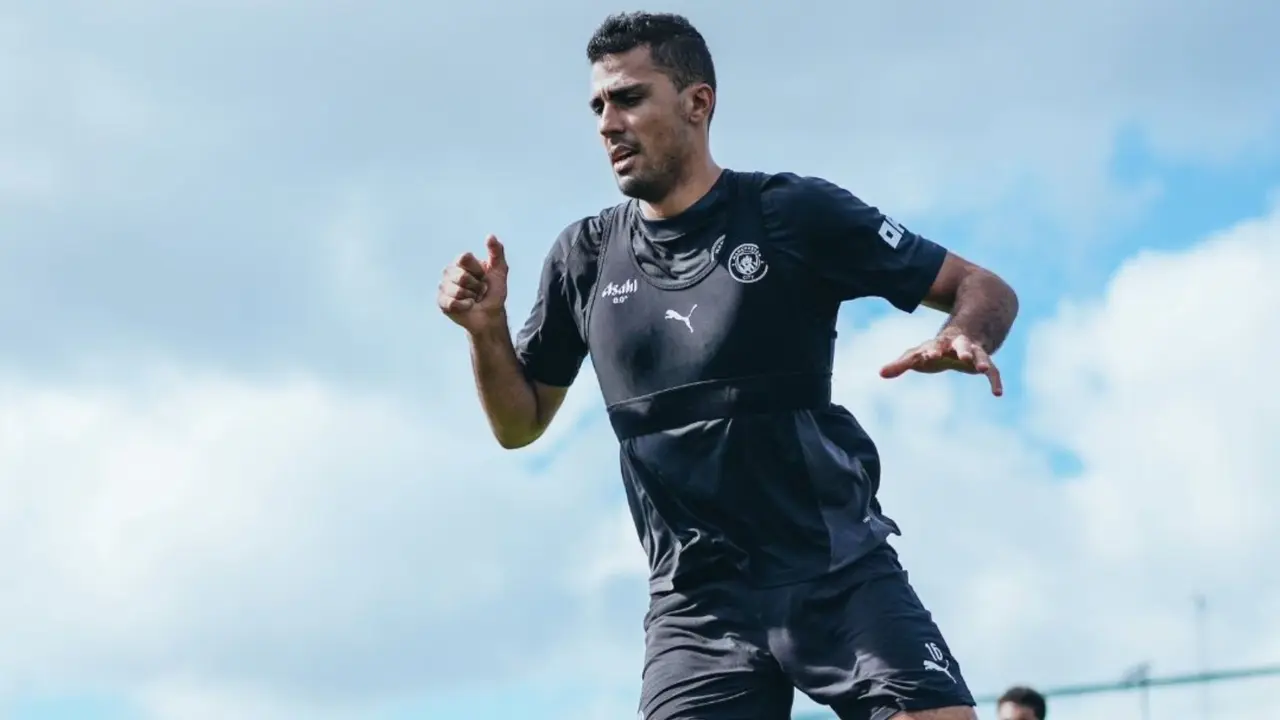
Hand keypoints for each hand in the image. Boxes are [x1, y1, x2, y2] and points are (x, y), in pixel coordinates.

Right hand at [438, 234, 508, 331]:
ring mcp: (443, 287)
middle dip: (476, 286)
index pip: (464, 258)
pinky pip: (451, 303)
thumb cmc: (494, 291)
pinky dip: (464, 306)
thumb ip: (497, 252)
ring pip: (457, 291)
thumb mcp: (499, 270)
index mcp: (461, 262)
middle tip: (479, 290)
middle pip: (461, 276)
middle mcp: (449, 272)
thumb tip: (490, 236)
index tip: (483, 276)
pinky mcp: (442, 302)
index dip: (477, 270)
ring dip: (471, 297)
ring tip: (473, 298)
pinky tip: (466, 306)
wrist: (491, 314)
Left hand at [880, 330, 1003, 395]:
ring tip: (981, 370)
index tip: (928, 356)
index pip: (935, 346)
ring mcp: (974, 352)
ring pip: (980, 354)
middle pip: (962, 345)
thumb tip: (880, 373)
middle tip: (965, 357)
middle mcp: (959, 345)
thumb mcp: (918, 355)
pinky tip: (998, 393)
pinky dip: (995, 380)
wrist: (965, 333)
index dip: (932, 351)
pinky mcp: (984, 362)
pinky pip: (993, 370)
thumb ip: (901, 364)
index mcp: (940, 343)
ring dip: (980, 361)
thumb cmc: (936, 348)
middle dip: (964, 350)